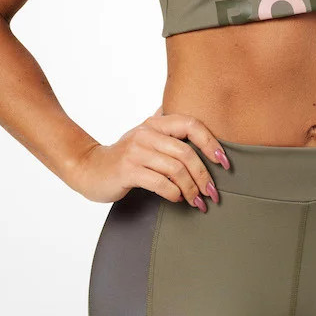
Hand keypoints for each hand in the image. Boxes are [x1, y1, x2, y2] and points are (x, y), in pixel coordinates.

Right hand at [71, 105, 229, 208]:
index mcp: (155, 123)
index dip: (211, 142)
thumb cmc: (124, 154)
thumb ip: (164, 124)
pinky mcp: (127, 170)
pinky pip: (159, 183)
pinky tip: (178, 199)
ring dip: (191, 189)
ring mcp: (136, 151)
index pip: (191, 124)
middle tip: (213, 193)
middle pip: (186, 153)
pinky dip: (174, 194)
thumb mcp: (144, 135)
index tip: (225, 162)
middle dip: (204, 176)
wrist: (90, 168)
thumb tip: (189, 114)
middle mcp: (146, 133)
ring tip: (197, 202)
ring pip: (175, 170)